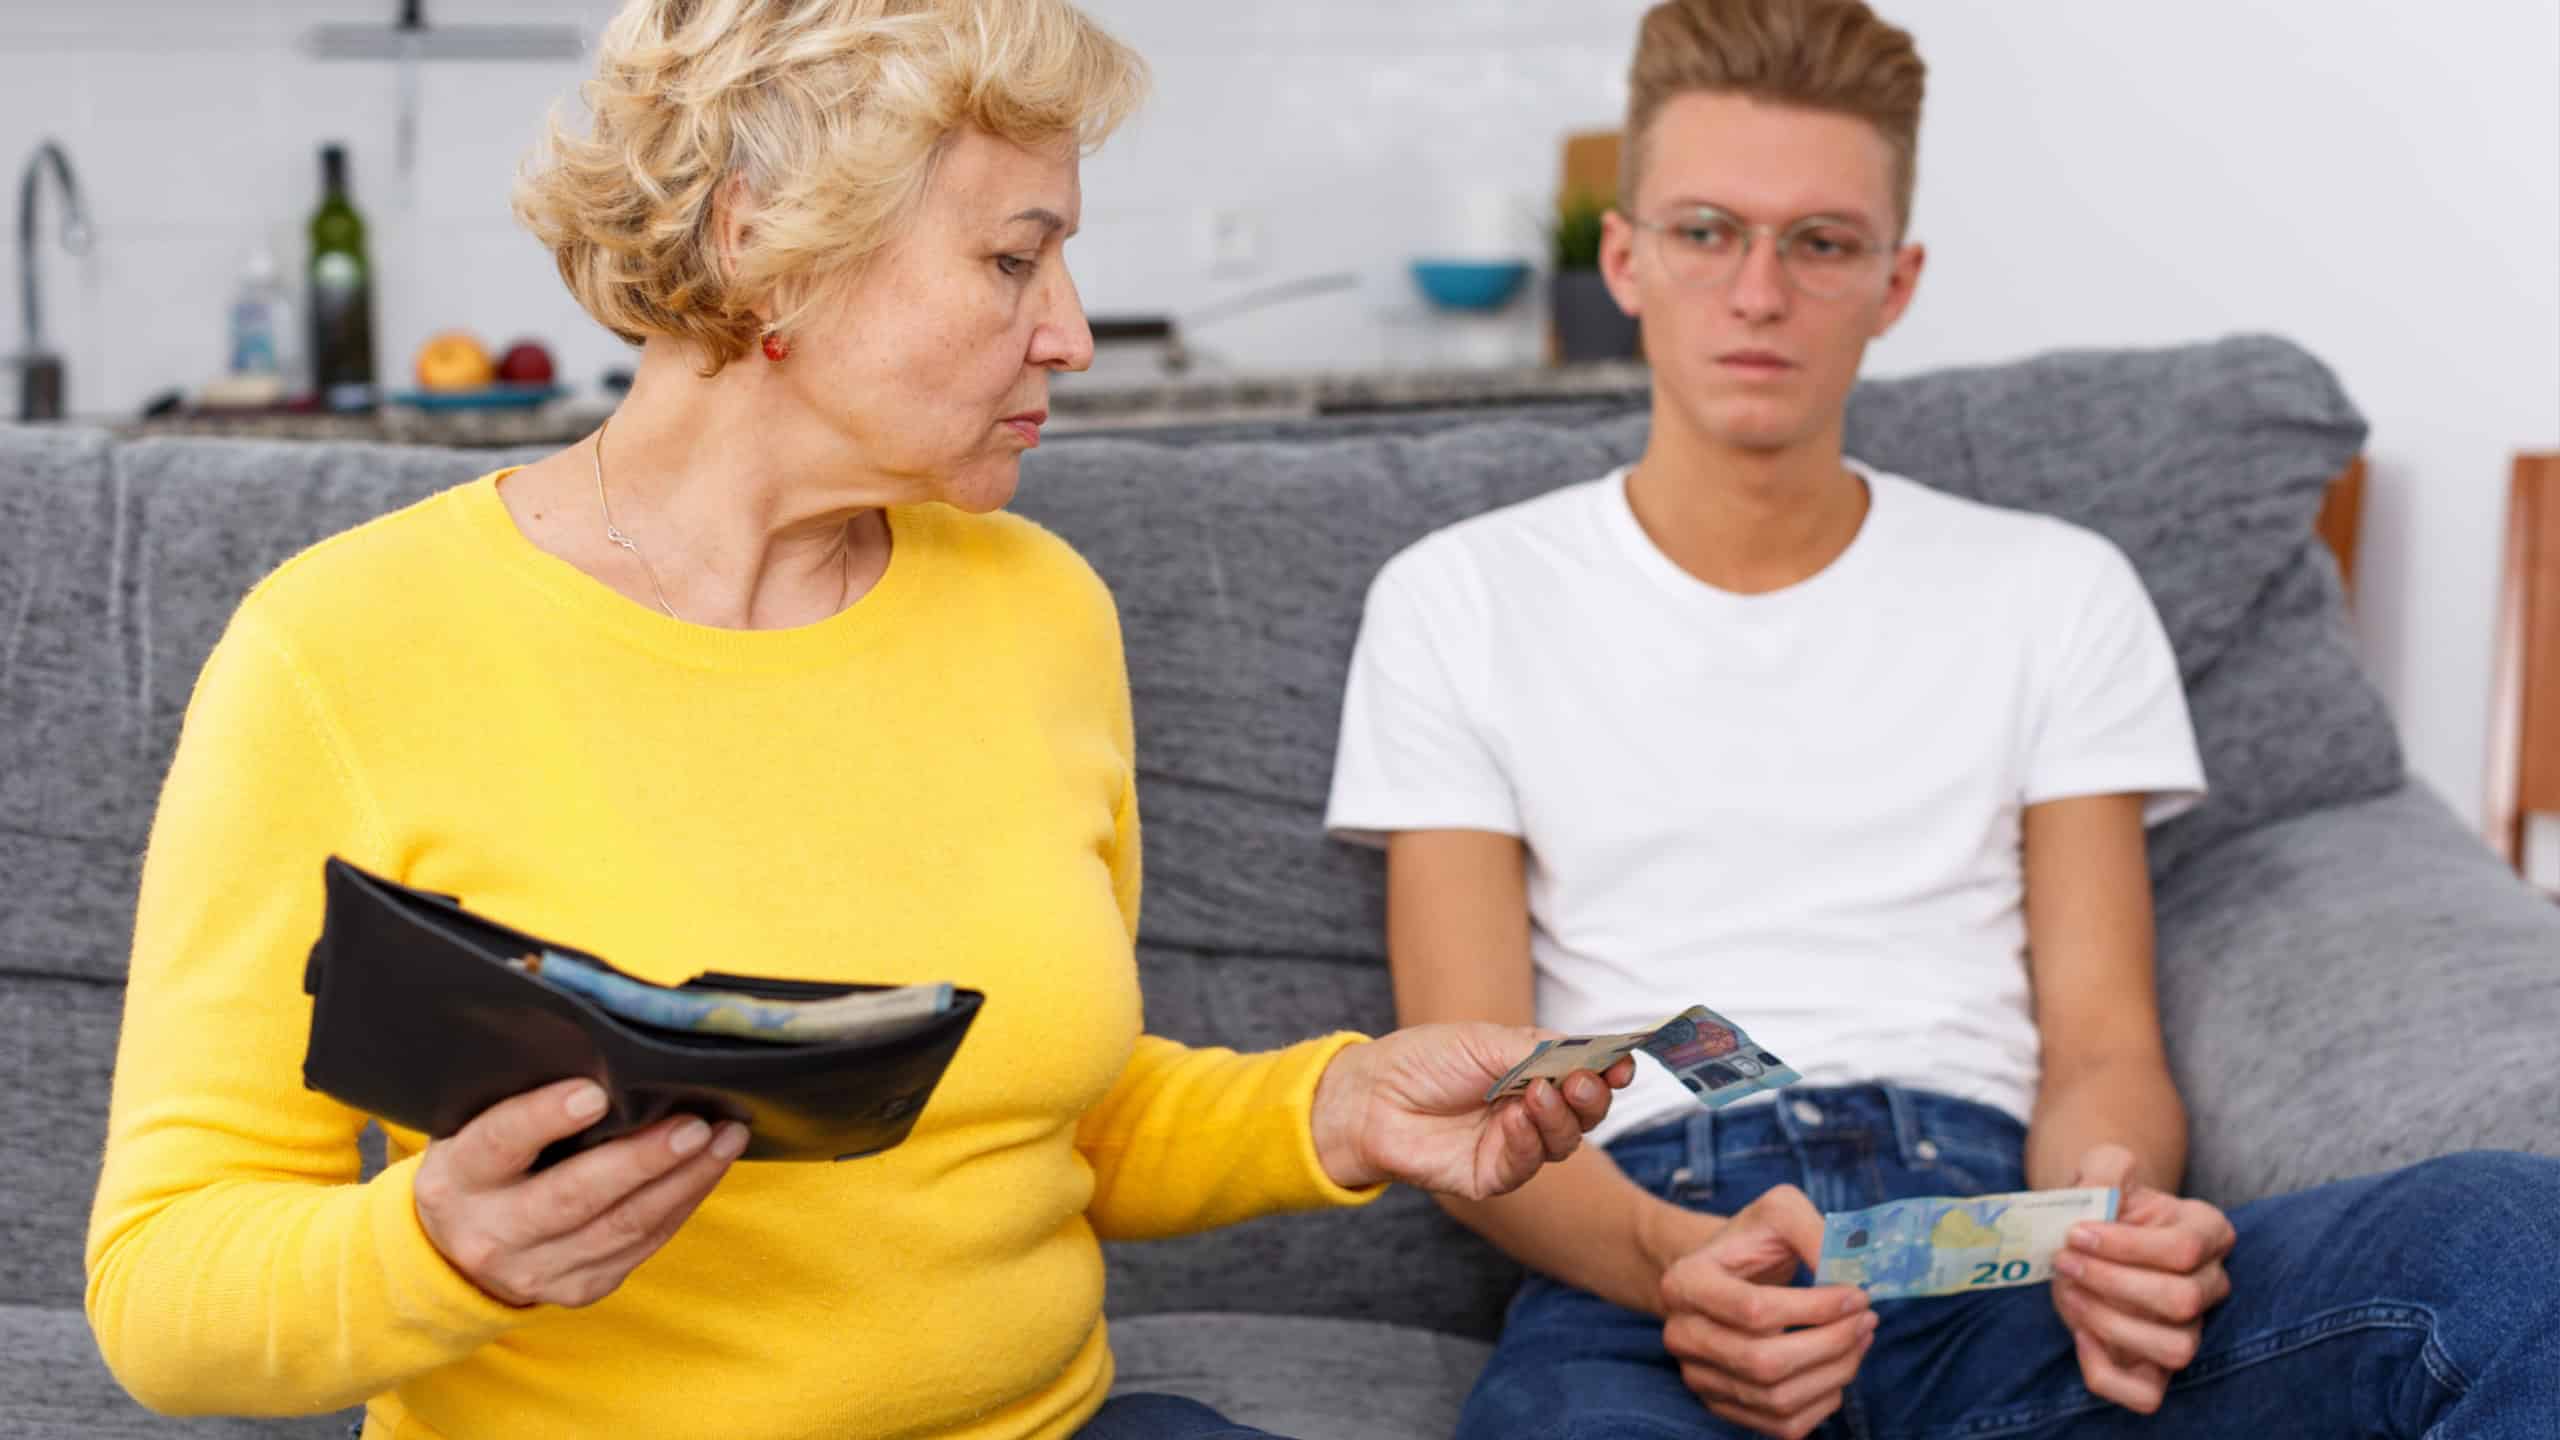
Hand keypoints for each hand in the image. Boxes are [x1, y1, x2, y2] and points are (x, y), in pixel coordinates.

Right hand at [415, 1078, 748, 1308]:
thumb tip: (602, 1048)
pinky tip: (710, 1168)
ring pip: (623, 1227)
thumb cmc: (484, 1164)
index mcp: (458, 1179)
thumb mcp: (473, 1126)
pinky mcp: (578, 1287)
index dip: (545, 1117)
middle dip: (643, 1160)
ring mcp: (536, 1269)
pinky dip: (683, 1203)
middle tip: (696, 1124)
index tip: (596, 1092)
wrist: (457, 1252)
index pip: (499, 1143)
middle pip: (574, 1197)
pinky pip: (643, 1246)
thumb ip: (520, 1094)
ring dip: (684, 1180)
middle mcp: (492, 1233)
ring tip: (726, 1138)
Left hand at [1308, 1024, 1632, 1198]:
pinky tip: (1514, 1120)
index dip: (1610, 1068)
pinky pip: (1528, 1165)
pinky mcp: (1494, 1175)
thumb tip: (1597, 1054)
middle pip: (1586, 1111)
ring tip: (1536, 1095)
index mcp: (1534, 1070)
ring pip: (1564, 1141)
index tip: (1624, 1062)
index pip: (1586, 1072)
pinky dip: (1529, 1141)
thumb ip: (1540, 1051)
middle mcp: (1531, 1109)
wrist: (1372, 1097)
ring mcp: (1514, 1144)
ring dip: (1559, 1118)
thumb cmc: (1424, 1061)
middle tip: (1583, 1082)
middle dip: (1593, 1096)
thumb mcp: (1485, 1041)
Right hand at [1657, 1184, 1875, 1438]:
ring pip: (1777, 1398)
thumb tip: (1852, 1273)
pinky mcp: (1722, 1405)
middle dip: (1831, 1344)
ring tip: (1860, 1339)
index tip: (1859, 1294)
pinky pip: (1782, 1426)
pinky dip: (1822, 1403)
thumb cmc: (1753, 1240)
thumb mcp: (1780, 1211)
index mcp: (1686, 1281)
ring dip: (1835, 1373)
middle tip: (1867, 1320)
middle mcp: (1681, 1335)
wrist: (1723, 1272)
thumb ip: (1815, 1232)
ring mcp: (1698, 1376)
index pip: (1754, 1311)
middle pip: (1764, 1362)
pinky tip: (1838, 1368)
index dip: (1816, 1309)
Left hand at [2049, 1143, 2234, 1413]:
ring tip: (2070, 1293)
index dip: (2125, 1246)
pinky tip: (2080, 1335)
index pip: (2185, 1249)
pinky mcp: (2155, 1367)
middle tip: (2064, 1262)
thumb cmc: (2100, 1203)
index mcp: (2207, 1232)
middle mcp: (2209, 1285)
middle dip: (2113, 1282)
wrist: (2085, 1235)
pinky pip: (2146, 1395)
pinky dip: (2106, 1371)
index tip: (2075, 1233)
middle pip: (2184, 1300)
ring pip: (2177, 1350)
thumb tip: (2105, 1183)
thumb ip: (2106, 1167)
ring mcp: (2187, 1330)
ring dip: (2112, 1324)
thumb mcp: (2101, 1170)